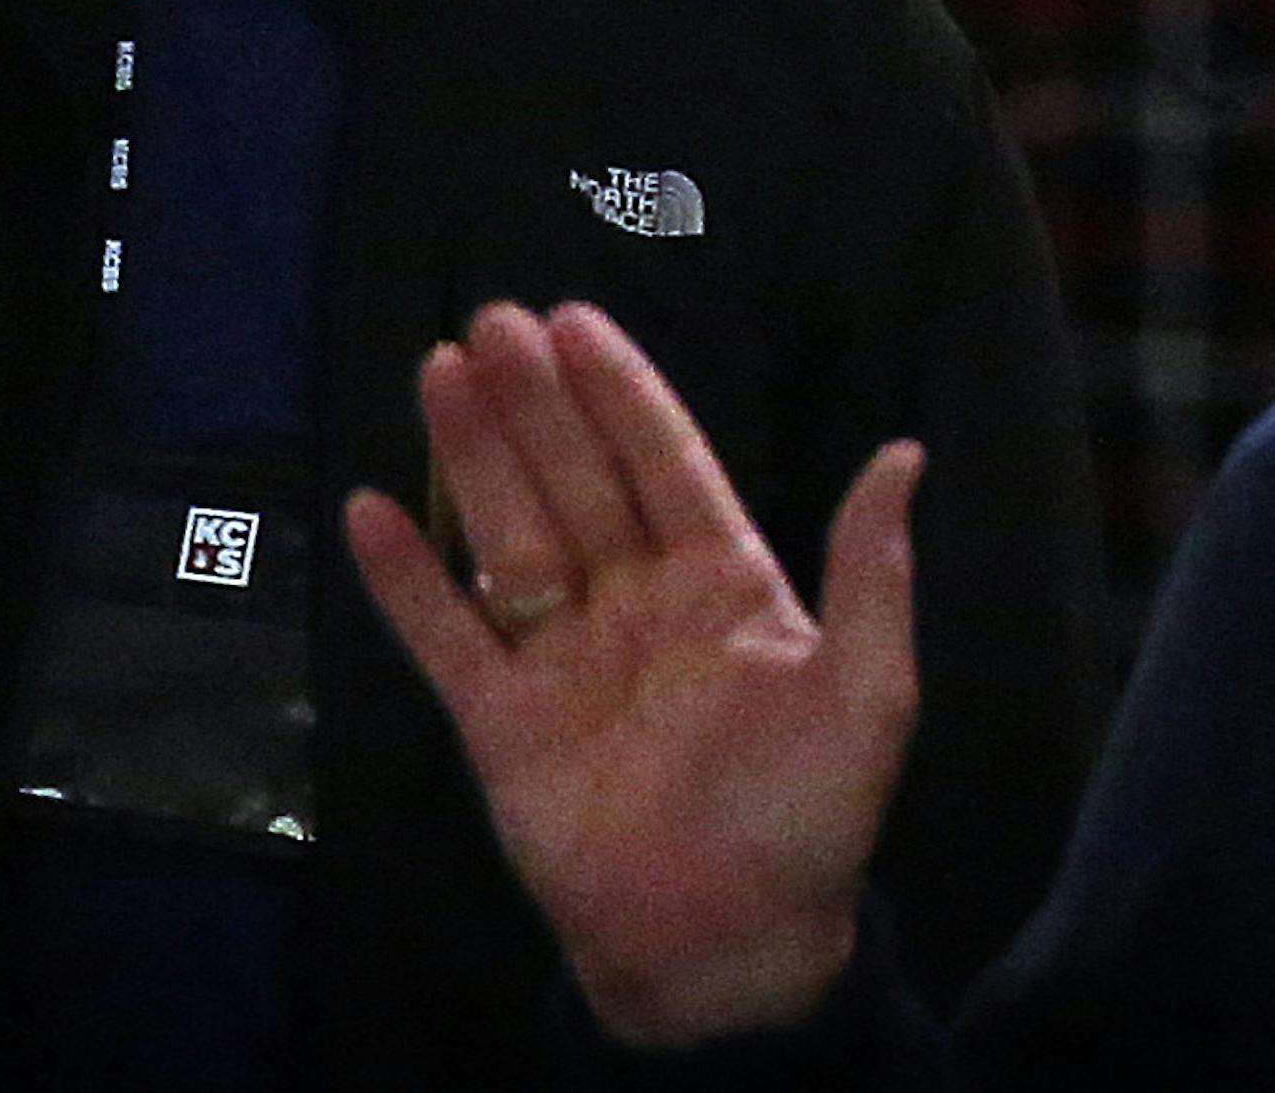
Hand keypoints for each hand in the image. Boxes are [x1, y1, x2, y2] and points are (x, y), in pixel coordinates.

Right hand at [346, 303, 921, 1047]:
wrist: (723, 954)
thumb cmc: (804, 820)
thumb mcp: (864, 697)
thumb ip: (871, 576)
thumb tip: (905, 450)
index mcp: (719, 589)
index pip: (663, 464)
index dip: (619, 393)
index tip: (573, 320)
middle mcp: (632, 604)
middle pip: (574, 480)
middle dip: (535, 402)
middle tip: (490, 323)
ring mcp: (558, 658)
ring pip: (506, 534)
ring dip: (473, 456)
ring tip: (437, 372)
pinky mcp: (498, 721)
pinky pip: (443, 635)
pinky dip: (404, 578)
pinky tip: (371, 508)